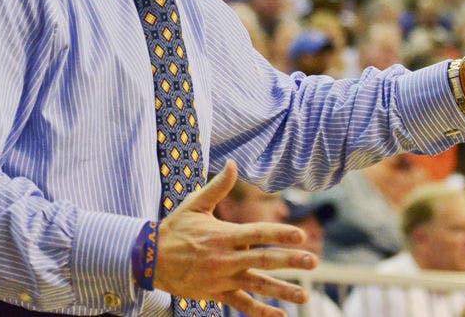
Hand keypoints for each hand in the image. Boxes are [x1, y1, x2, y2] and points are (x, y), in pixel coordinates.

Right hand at [154, 160, 316, 316]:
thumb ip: (218, 186)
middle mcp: (225, 258)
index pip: (257, 234)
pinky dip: (261, 311)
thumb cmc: (175, 228)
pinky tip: (280, 315)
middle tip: (313, 261)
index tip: (300, 235)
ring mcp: (222, 278)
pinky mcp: (216, 294)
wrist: (150, 259)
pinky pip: (242, 304)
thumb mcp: (194, 204)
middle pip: (263, 261)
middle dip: (290, 261)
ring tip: (305, 294)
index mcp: (223, 235)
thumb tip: (233, 163)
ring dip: (282, 291)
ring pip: (257, 286)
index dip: (279, 234)